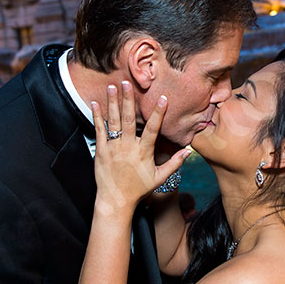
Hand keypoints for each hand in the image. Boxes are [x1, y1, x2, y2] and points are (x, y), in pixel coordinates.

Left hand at [91, 82, 189, 212]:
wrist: (116, 200)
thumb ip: (175, 163)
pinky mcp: (101, 151)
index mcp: (143, 152)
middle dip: (128, 99)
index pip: (153, 129)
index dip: (158, 113)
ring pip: (113, 121)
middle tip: (128, 83)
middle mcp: (128, 147)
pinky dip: (97, 116)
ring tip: (112, 86)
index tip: (163, 98)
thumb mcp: (159, 178)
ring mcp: (113, 148)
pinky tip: (95, 103)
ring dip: (112, 102)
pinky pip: (99, 130)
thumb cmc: (139, 189)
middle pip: (129, 119)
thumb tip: (189, 150)